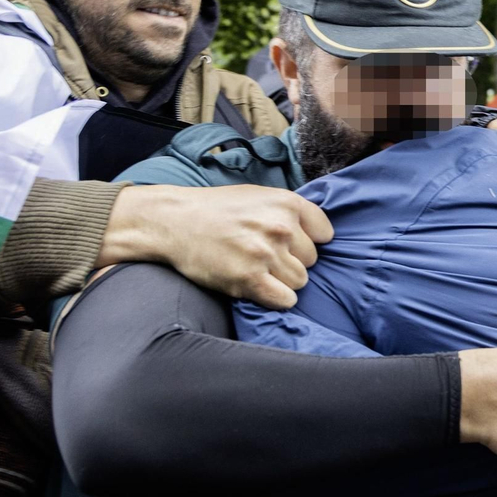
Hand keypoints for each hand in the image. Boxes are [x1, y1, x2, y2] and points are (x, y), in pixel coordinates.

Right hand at [98, 184, 332, 308]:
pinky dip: (276, 299)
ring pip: (300, 281)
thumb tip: (320, 234)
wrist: (173, 221)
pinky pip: (286, 300)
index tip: (288, 243)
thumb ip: (290, 212)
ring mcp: (265, 253)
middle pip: (312, 260)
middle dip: (292, 261)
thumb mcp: (259, 196)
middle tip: (263, 256)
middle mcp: (281, 227)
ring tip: (257, 270)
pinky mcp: (250, 279)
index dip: (307, 241)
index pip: (324, 233)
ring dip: (282, 281)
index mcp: (287, 203)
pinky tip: (260, 288)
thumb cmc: (217, 210)